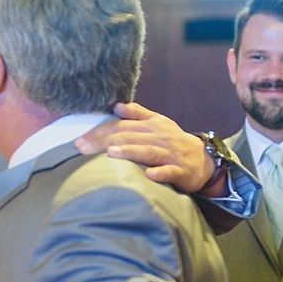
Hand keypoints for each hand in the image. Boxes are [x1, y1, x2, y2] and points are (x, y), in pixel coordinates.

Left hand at [75, 102, 215, 193]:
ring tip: (112, 153)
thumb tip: (116, 106)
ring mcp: (170, 154)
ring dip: (131, 151)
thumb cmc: (173, 141)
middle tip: (83, 147)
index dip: (100, 131)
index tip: (80, 139)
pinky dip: (160, 173)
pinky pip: (170, 172)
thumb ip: (137, 114)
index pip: (121, 126)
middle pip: (130, 137)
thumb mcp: (157, 123)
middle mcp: (159, 137)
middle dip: (105, 141)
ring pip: (149, 151)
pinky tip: (149, 175)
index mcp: (151, 125)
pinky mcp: (180, 171)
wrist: (203, 159)